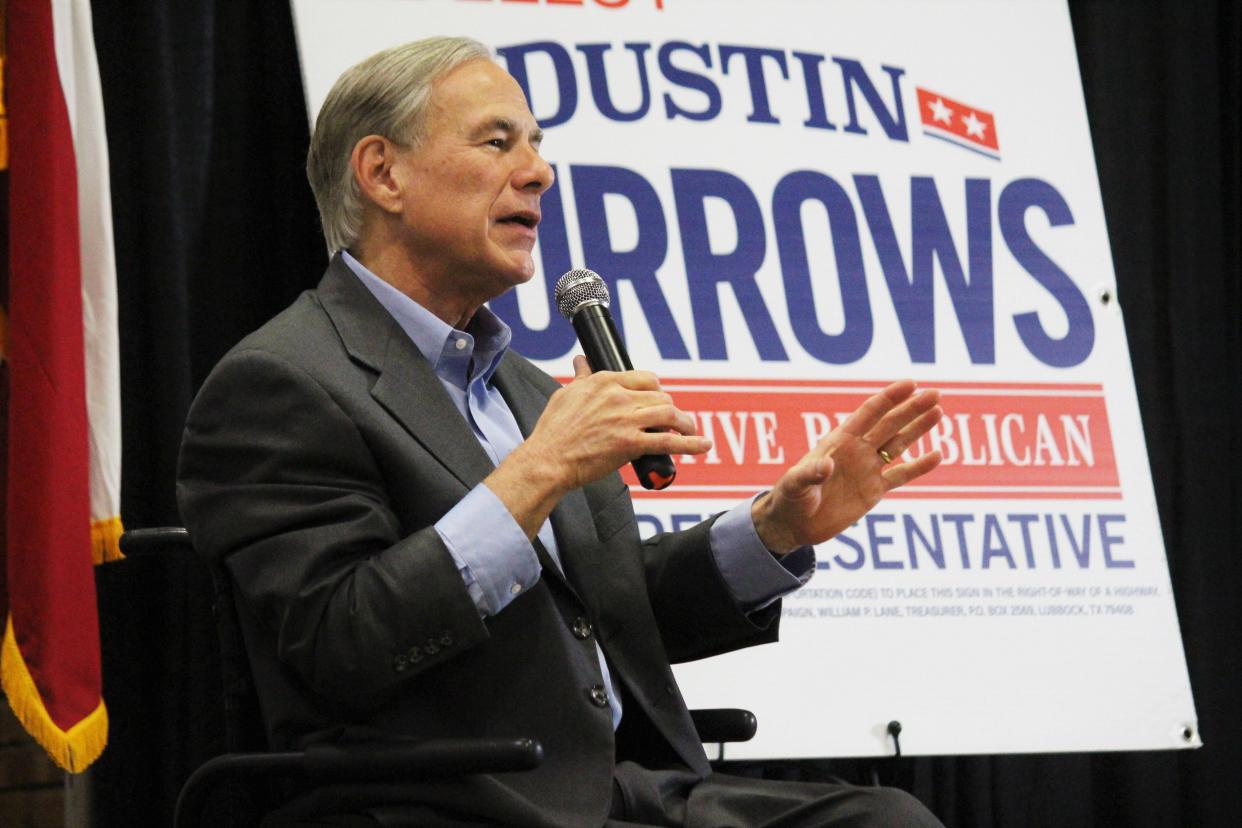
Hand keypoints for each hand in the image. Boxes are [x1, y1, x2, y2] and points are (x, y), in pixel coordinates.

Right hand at [525, 356, 710, 491]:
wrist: (548, 460)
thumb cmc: (553, 431)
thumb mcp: (565, 395)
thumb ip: (581, 377)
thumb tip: (580, 361)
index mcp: (605, 382)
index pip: (645, 378)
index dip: (657, 390)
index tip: (657, 399)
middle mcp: (619, 397)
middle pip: (661, 397)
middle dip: (669, 409)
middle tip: (669, 421)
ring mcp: (626, 420)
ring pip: (669, 414)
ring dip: (684, 423)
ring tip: (689, 431)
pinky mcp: (631, 444)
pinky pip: (670, 441)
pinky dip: (691, 443)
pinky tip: (703, 445)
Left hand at [752, 381, 942, 552]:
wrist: (794, 523)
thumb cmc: (789, 499)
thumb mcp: (794, 486)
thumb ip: (809, 475)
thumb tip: (825, 466)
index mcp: (839, 441)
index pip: (868, 413)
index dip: (889, 398)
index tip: (910, 384)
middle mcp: (857, 450)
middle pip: (889, 424)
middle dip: (912, 408)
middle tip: (935, 393)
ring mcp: (867, 469)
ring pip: (899, 444)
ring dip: (918, 429)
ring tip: (938, 412)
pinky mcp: (873, 491)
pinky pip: (900, 475)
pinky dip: (919, 466)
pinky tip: (937, 454)